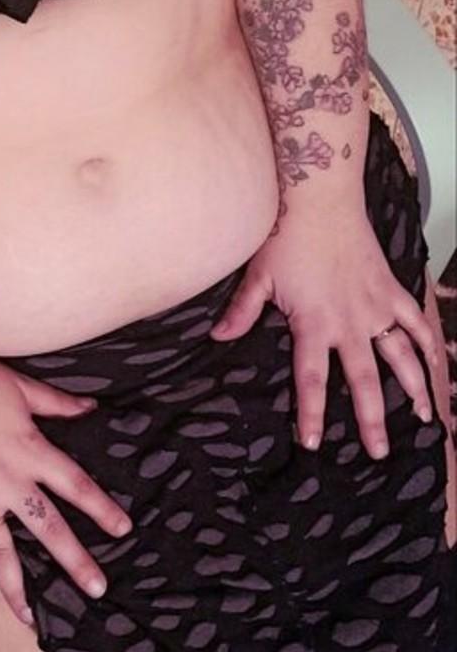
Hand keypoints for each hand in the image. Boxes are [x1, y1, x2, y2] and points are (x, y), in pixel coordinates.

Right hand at [0, 341, 132, 625]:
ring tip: (30, 619)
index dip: (101, 508)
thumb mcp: (21, 388)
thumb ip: (57, 404)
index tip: (123, 530)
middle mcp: (7, 481)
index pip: (75, 485)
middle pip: (49, 528)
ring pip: (0, 551)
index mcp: (31, 451)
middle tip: (97, 589)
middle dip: (75, 561)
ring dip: (16, 587)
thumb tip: (91, 407)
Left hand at [209, 211, 441, 457]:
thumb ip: (241, 312)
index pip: (313, 379)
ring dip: (413, 389)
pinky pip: (417, 322)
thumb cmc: (284, 235)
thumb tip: (217, 337)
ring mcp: (376, 307)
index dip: (313, 413)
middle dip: (371, 420)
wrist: (320, 199)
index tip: (313, 444)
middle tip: (380, 452)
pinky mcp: (391, 289)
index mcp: (314, 325)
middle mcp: (350, 323)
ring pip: (401, 358)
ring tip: (421, 419)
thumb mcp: (257, 276)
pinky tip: (440, 367)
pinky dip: (431, 344)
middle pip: (364, 381)